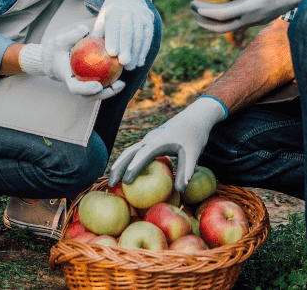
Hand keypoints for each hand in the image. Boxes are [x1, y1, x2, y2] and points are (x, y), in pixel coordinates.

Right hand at [19, 25, 125, 97]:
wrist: (52, 58)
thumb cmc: (56, 49)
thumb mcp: (60, 40)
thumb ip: (72, 35)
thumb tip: (85, 30)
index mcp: (67, 77)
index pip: (75, 88)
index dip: (87, 89)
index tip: (98, 86)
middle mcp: (76, 84)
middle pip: (89, 96)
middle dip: (104, 94)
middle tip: (118, 85)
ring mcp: (82, 85)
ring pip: (97, 93)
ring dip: (110, 91)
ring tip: (122, 83)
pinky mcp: (89, 82)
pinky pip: (101, 84)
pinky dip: (111, 81)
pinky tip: (122, 72)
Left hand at [91, 0, 153, 70]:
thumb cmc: (110, 14)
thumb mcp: (102, 20)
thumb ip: (97, 35)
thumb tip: (87, 54)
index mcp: (114, 11)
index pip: (114, 26)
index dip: (114, 39)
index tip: (112, 53)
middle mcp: (129, 12)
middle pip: (128, 32)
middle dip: (127, 48)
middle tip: (123, 64)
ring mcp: (141, 16)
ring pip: (139, 36)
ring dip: (136, 53)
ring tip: (130, 67)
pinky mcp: (149, 21)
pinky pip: (148, 38)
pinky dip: (144, 51)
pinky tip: (139, 62)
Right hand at [109, 97, 226, 191]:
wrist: (196, 115)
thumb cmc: (195, 134)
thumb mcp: (194, 153)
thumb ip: (187, 171)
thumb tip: (180, 190)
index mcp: (159, 140)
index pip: (142, 154)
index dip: (134, 168)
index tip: (126, 182)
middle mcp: (151, 138)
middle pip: (129, 152)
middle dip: (118, 167)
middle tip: (110, 184)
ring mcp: (150, 138)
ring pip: (131, 151)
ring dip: (121, 164)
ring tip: (113, 180)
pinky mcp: (153, 140)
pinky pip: (137, 151)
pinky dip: (129, 161)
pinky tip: (129, 171)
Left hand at [190, 0, 306, 32]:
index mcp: (252, 9)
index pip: (221, 15)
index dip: (203, 11)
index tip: (192, 1)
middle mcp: (253, 19)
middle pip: (222, 28)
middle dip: (203, 22)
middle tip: (191, 9)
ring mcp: (257, 21)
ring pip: (230, 28)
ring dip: (212, 23)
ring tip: (200, 12)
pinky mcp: (261, 18)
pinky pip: (238, 21)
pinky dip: (225, 18)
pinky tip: (219, 5)